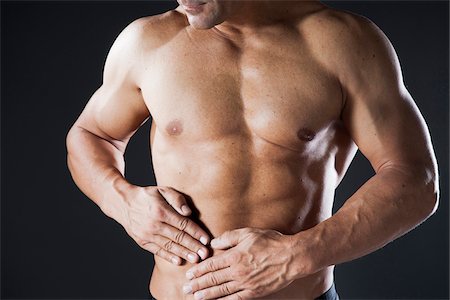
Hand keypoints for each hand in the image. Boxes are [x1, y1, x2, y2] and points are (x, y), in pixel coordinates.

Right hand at [122, 186, 209, 264]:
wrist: (124, 203)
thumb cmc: (148, 195)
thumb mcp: (162, 190)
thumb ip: (177, 199)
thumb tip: (188, 212)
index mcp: (161, 210)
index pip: (183, 224)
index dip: (196, 232)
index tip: (206, 240)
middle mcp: (153, 224)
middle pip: (177, 237)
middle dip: (193, 246)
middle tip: (205, 254)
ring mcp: (147, 234)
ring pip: (169, 246)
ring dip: (183, 253)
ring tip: (195, 259)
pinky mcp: (142, 241)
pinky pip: (157, 251)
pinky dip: (168, 256)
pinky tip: (179, 261)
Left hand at [183, 228, 298, 299]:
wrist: (291, 257)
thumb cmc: (270, 242)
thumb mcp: (248, 233)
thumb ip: (228, 237)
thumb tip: (213, 243)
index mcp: (235, 256)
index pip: (211, 264)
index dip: (199, 270)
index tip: (189, 274)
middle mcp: (238, 271)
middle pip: (213, 279)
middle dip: (198, 284)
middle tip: (186, 288)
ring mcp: (246, 283)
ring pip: (222, 290)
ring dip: (207, 294)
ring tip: (196, 297)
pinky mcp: (254, 292)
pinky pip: (236, 299)